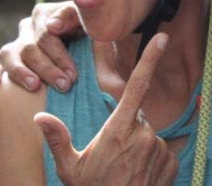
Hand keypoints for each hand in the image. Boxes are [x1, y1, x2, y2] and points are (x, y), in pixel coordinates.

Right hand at [0, 1, 83, 90]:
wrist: (84, 45)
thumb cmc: (89, 35)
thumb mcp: (87, 23)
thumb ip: (73, 17)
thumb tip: (52, 26)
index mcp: (45, 14)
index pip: (46, 34)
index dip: (59, 56)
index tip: (73, 75)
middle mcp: (28, 27)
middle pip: (29, 47)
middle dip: (47, 68)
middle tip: (64, 86)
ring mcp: (16, 43)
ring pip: (8, 54)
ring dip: (20, 72)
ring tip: (34, 86)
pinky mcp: (8, 59)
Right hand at [35, 34, 177, 185]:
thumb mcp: (69, 169)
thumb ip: (58, 139)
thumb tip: (39, 117)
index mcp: (119, 131)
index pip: (136, 86)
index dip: (150, 59)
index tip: (162, 39)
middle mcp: (144, 136)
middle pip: (140, 117)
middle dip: (129, 127)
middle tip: (114, 154)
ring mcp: (160, 151)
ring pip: (151, 135)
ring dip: (141, 145)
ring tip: (125, 168)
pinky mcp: (172, 164)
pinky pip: (165, 150)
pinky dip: (154, 157)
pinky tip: (140, 173)